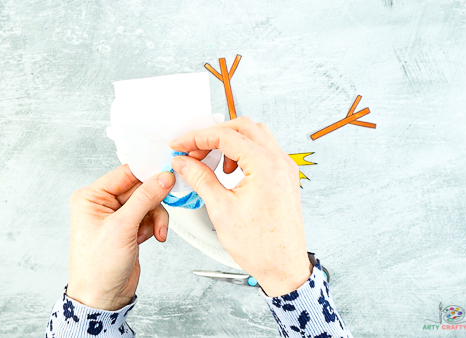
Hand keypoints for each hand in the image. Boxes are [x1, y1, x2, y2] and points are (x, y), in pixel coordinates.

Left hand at [66, 165, 174, 309]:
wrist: (102, 298)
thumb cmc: (97, 268)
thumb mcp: (123, 228)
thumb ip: (145, 198)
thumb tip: (162, 178)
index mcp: (91, 197)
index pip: (125, 173)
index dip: (148, 173)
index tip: (168, 173)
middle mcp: (102, 204)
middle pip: (140, 188)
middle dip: (153, 203)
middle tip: (162, 211)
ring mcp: (116, 217)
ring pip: (148, 203)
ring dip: (156, 217)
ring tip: (155, 232)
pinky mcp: (128, 228)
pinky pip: (148, 216)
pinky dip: (154, 225)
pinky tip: (150, 237)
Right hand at [169, 117, 310, 296]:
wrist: (283, 267)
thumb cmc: (261, 246)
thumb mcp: (221, 209)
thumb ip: (200, 178)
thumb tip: (184, 162)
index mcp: (266, 165)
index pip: (226, 135)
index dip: (197, 137)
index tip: (180, 145)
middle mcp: (280, 162)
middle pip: (243, 127)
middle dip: (214, 135)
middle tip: (193, 150)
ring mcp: (285, 169)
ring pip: (255, 136)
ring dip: (230, 142)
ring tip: (210, 161)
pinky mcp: (284, 178)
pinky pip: (263, 152)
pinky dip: (242, 153)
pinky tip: (228, 171)